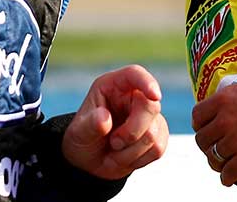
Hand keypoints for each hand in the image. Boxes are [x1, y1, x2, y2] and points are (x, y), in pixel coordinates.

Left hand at [62, 64, 168, 179]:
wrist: (89, 161)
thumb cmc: (83, 138)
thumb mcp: (79, 132)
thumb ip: (90, 125)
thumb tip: (104, 119)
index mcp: (113, 86)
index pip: (134, 75)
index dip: (146, 82)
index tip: (155, 96)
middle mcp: (133, 97)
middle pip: (150, 106)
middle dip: (132, 132)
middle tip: (113, 143)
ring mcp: (148, 116)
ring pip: (154, 132)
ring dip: (131, 150)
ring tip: (114, 150)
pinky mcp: (157, 134)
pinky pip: (158, 148)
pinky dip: (139, 159)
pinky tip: (125, 156)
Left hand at [191, 14, 236, 185]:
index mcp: (225, 99)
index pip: (197, 115)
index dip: (200, 121)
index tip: (207, 124)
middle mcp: (226, 121)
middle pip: (202, 139)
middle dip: (207, 142)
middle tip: (215, 143)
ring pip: (213, 157)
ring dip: (217, 159)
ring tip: (223, 159)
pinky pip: (228, 174)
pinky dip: (228, 175)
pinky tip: (232, 174)